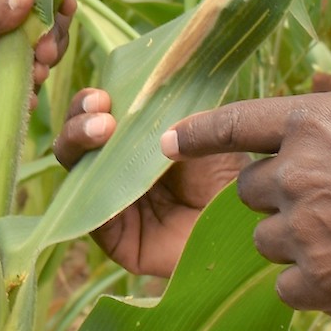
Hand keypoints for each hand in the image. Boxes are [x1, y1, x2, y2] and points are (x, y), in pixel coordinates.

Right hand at [60, 83, 299, 278]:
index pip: (99, 118)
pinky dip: (87, 194)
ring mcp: (116, 207)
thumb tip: (139, 88)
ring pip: (76, 176)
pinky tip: (100, 176)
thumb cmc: (232, 178)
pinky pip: (88, 217)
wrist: (253, 226)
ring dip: (77, 146)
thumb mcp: (203, 132)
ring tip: (99, 130)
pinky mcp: (118, 242)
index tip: (105, 94)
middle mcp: (120, 174)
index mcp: (134, 146)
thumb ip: (171, 113)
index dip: (91, 103)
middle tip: (100, 110)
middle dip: (80, 119)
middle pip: (79, 143)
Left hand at [162, 0, 330, 313]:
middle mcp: (295, 175)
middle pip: (252, 188)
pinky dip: (309, 281)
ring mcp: (305, 233)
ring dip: (293, 235)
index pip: (232, 125)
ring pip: (267, 238)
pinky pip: (287, 285)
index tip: (165, 141)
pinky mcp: (321, 282)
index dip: (196, 134)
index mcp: (312, 121)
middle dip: (281, 188)